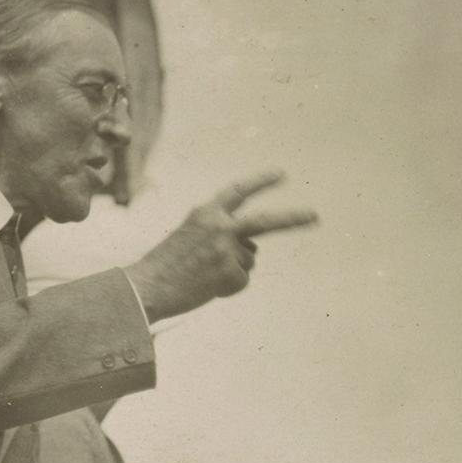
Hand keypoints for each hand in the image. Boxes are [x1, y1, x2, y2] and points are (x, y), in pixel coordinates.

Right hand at [124, 171, 315, 321]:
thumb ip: (221, 235)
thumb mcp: (189, 237)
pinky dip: (227, 287)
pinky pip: (241, 280)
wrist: (147, 287)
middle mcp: (219, 225)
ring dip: (233, 269)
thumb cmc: (165, 265)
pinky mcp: (229, 271)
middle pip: (266, 221)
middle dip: (293, 219)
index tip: (281, 175)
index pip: (238, 191)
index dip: (261, 182)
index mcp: (205, 212)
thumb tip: (252, 250)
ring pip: (248, 259)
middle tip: (315, 216)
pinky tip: (205, 286)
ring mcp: (226, 249)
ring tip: (203, 275)